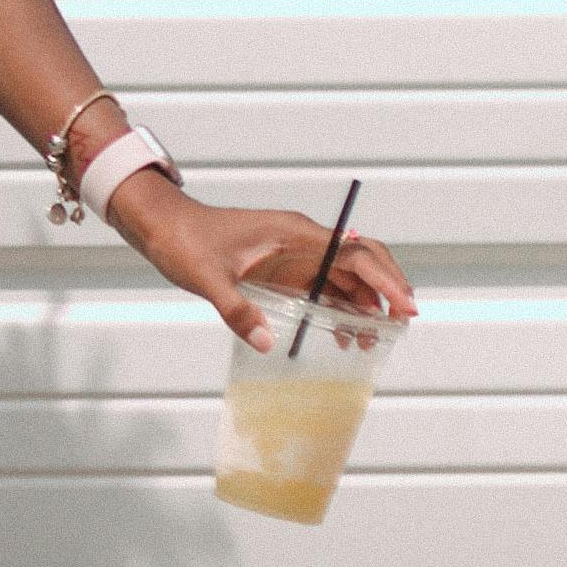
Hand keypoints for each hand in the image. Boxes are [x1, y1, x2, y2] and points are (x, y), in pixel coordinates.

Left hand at [114, 184, 420, 347]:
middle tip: (401, 326)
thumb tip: (265, 342)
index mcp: (293, 233)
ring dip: (363, 305)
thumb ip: (236, 309)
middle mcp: (301, 241)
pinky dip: (339, 308)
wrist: (162, 225)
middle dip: (386, 291)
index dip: (385, 279)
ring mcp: (294, 254)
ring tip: (372, 342)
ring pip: (344, 277)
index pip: (355, 252)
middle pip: (360, 262)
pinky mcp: (283, 268)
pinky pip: (322, 286)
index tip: (404, 307)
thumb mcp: (207, 278)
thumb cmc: (183, 240)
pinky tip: (343, 335)